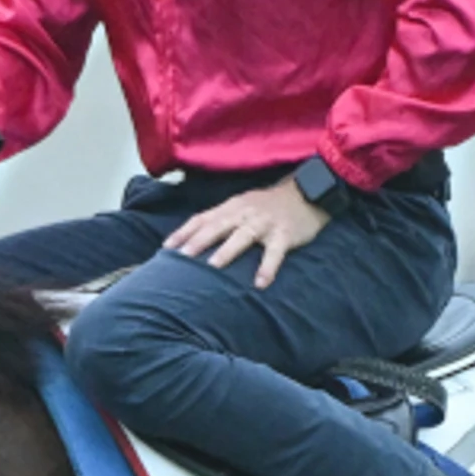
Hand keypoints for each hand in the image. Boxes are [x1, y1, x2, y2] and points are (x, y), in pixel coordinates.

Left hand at [164, 175, 330, 289]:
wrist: (307, 192)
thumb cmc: (268, 205)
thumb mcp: (242, 206)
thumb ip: (221, 220)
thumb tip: (193, 239)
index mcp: (231, 207)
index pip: (203, 218)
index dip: (184, 232)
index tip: (166, 248)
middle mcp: (245, 213)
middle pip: (218, 225)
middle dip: (199, 240)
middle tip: (182, 257)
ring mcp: (264, 223)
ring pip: (243, 235)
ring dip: (228, 250)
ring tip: (214, 266)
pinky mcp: (284, 234)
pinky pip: (275, 252)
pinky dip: (267, 267)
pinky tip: (260, 283)